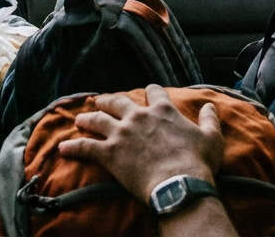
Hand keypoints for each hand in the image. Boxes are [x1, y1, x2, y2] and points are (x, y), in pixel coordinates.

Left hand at [58, 85, 222, 202]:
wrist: (178, 183)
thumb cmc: (197, 162)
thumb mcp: (212, 138)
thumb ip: (210, 119)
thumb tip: (211, 106)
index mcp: (162, 111)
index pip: (153, 92)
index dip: (150, 91)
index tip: (148, 92)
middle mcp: (138, 117)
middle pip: (117, 102)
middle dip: (107, 101)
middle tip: (100, 101)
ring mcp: (121, 134)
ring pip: (98, 120)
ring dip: (87, 119)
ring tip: (79, 120)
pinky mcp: (109, 153)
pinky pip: (86, 147)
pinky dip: (73, 147)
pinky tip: (63, 148)